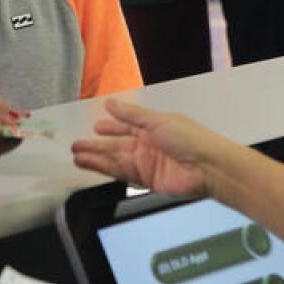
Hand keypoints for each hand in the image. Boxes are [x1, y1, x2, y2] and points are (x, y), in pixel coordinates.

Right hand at [72, 99, 216, 196]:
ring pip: (115, 160)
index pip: (127, 126)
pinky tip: (91, 165)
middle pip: (117, 146)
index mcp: (153, 127)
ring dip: (95, 158)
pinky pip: (121, 174)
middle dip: (96, 146)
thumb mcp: (157, 120)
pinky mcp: (146, 180)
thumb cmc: (191, 139)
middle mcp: (148, 146)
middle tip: (75, 145)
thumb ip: (131, 115)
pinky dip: (104, 169)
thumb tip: (111, 103)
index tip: (95, 126)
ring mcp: (147, 164)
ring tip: (76, 156)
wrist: (208, 168)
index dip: (111, 126)